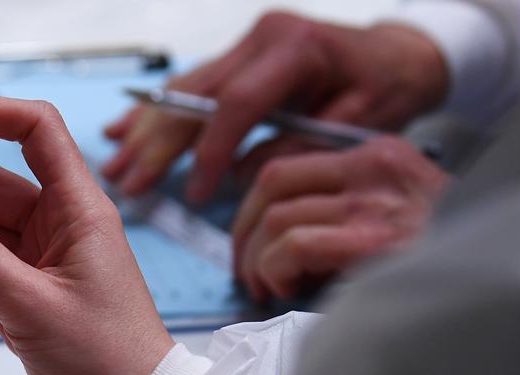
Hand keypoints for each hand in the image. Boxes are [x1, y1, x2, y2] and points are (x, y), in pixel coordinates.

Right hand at [102, 12, 447, 202]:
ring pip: (184, 89)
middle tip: (130, 180)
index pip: (236, 103)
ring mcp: (247, 43)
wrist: (403, 56)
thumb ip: (299, 150)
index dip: (211, 151)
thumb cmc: (390, 88)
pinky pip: (192, 86)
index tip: (196, 191)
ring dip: (146, 128)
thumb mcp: (358, 125)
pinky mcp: (240, 56)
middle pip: (196, 95)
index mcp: (294, 48)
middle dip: (158, 142)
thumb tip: (244, 176)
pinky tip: (124, 128)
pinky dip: (158, 111)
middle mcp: (263, 38)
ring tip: (116, 163)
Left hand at [230, 137, 448, 301]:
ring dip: (256, 258)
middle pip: (272, 183)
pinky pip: (293, 245)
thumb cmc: (450, 255)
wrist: (504, 273)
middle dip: (243, 229)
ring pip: (276, 217)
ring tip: (265, 287)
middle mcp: (374, 169)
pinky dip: (274, 269)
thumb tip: (282, 233)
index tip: (251, 238)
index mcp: (380, 156)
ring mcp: (374, 204)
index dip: (255, 204)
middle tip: (245, 268)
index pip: (290, 164)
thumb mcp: (401, 209)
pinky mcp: (373, 243)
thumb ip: (350, 207)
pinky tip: (285, 290)